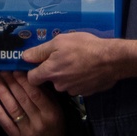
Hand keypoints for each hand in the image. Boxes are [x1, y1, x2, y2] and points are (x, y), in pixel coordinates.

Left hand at [0, 71, 65, 135]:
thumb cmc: (53, 120)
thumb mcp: (54, 106)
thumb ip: (43, 93)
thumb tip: (28, 75)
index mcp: (50, 113)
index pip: (35, 94)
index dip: (24, 81)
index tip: (15, 70)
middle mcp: (39, 122)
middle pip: (22, 100)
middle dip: (11, 84)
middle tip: (3, 72)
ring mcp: (27, 132)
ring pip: (13, 110)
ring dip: (3, 94)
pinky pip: (6, 124)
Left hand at [22, 33, 136, 96]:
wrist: (112, 60)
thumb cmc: (84, 47)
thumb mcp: (60, 41)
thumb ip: (40, 51)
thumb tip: (24, 57)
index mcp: (50, 72)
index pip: (31, 79)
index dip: (33, 71)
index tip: (37, 64)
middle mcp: (59, 85)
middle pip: (49, 80)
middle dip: (53, 71)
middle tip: (63, 57)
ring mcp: (73, 91)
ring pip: (64, 83)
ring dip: (67, 75)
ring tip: (78, 62)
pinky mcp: (86, 93)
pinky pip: (77, 86)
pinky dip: (79, 79)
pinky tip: (87, 69)